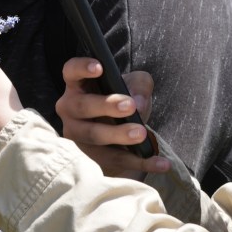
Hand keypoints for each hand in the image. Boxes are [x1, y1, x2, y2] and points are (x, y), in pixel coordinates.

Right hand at [55, 57, 169, 178]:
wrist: (123, 137)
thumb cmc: (123, 103)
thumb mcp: (134, 87)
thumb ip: (139, 85)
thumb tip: (138, 103)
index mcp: (77, 86)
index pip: (71, 71)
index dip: (81, 67)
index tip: (99, 67)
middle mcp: (70, 110)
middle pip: (82, 106)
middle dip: (106, 106)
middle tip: (129, 106)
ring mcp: (77, 137)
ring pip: (94, 136)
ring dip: (118, 135)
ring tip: (141, 133)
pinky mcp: (91, 159)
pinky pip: (115, 161)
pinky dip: (141, 162)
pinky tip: (162, 163)